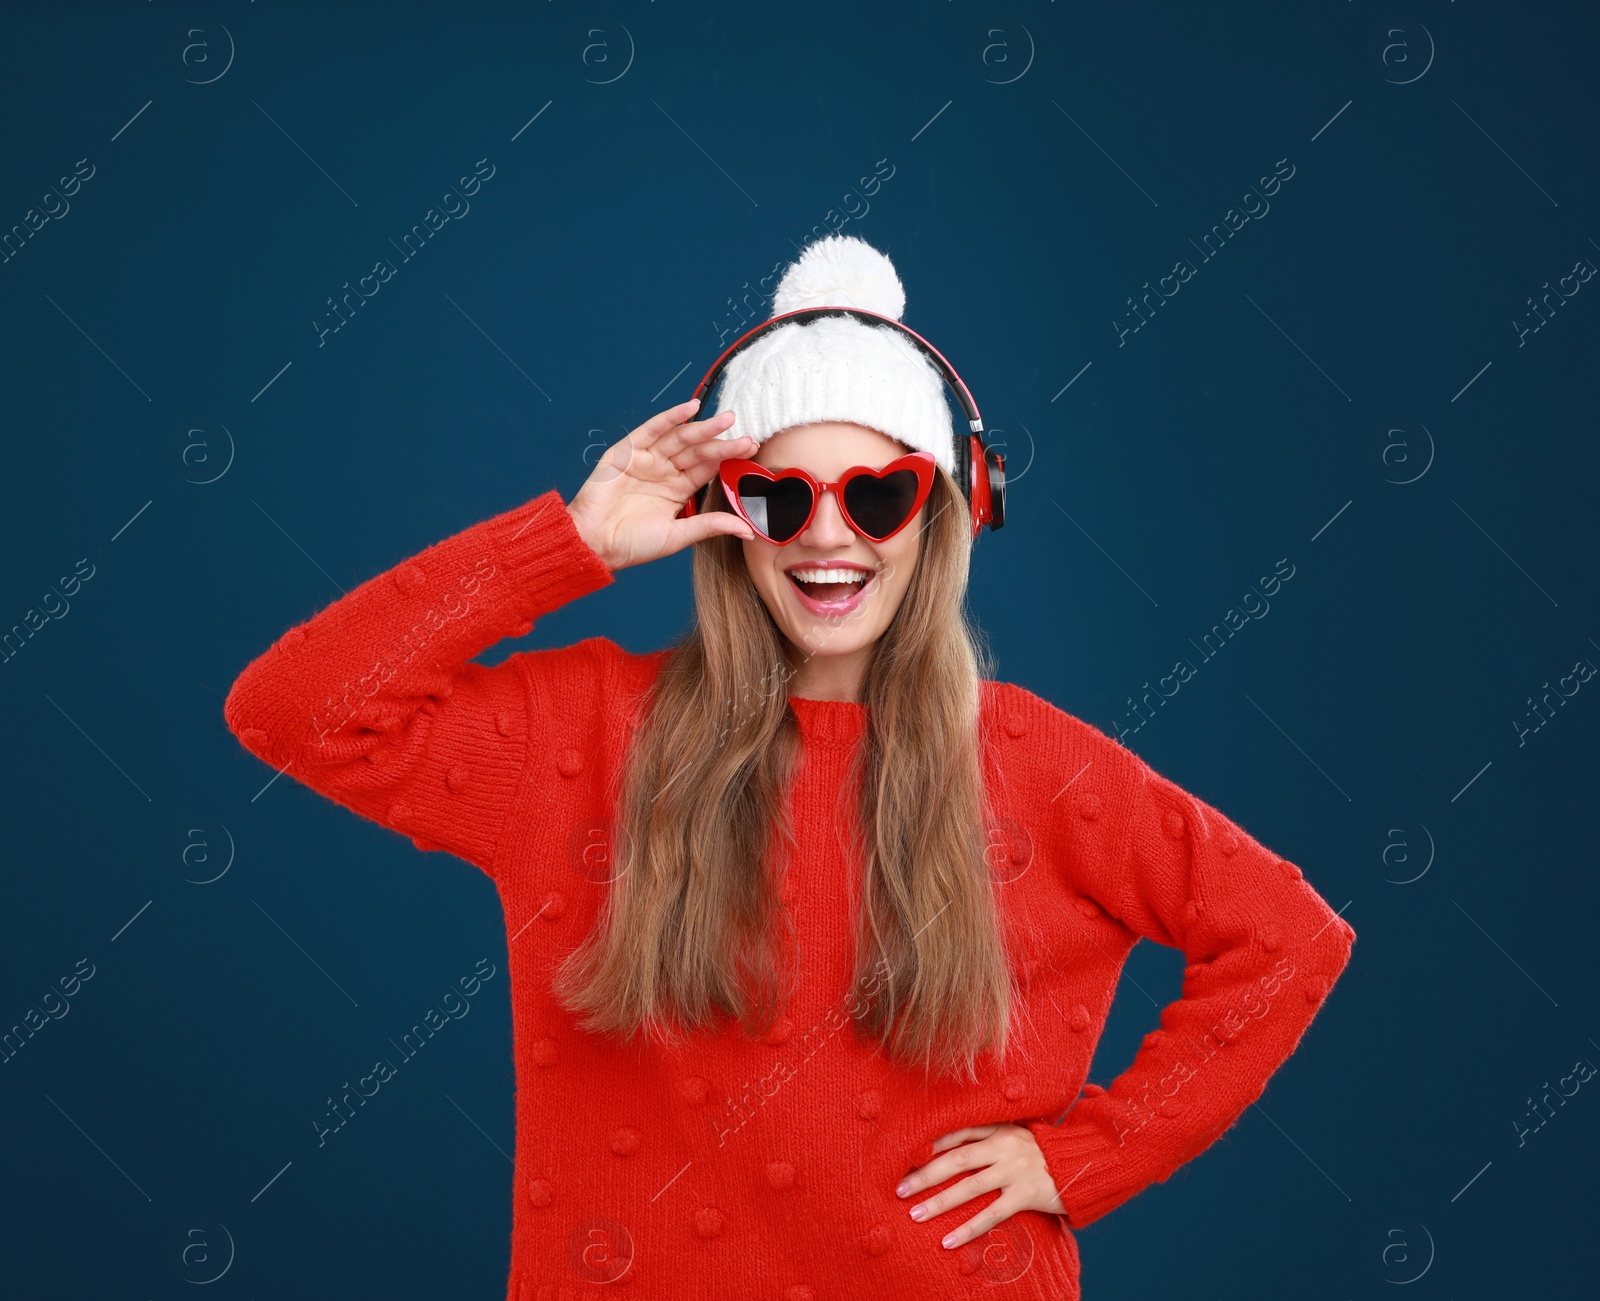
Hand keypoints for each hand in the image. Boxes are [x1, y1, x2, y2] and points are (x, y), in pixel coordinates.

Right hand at [566, 398, 755, 569]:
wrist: (595, 545)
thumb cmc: (632, 544)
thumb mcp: (678, 536)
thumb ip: (710, 526)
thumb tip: (747, 529)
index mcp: (677, 489)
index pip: (707, 469)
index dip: (728, 460)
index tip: (752, 451)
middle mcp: (664, 471)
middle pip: (698, 452)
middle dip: (722, 444)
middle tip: (748, 438)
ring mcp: (647, 459)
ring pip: (680, 439)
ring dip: (703, 428)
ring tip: (728, 420)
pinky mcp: (628, 452)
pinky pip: (652, 430)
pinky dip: (670, 417)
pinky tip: (691, 408)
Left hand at [895, 1123, 1065, 1249]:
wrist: (1083, 1162)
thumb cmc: (1043, 1151)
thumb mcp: (1016, 1135)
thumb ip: (989, 1138)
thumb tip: (950, 1151)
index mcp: (998, 1128)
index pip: (956, 1133)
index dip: (929, 1144)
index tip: (904, 1156)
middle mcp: (1003, 1146)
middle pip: (956, 1159)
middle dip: (925, 1174)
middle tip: (899, 1189)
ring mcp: (1014, 1170)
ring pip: (969, 1186)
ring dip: (939, 1201)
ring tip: (915, 1214)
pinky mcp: (1025, 1194)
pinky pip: (992, 1214)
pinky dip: (968, 1228)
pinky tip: (948, 1240)